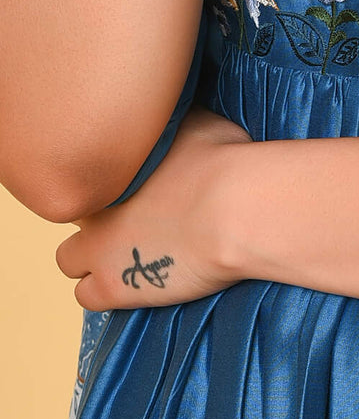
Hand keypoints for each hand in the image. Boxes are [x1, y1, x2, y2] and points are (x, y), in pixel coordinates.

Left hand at [54, 105, 254, 311]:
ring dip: (93, 259)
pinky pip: (86, 295)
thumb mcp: (197, 122)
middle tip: (135, 220)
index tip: (136, 189)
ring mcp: (97, 248)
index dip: (112, 183)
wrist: (232, 209)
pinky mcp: (111, 286)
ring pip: (67, 259)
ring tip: (129, 256)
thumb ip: (171, 127)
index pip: (87, 175)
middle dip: (98, 218)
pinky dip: (106, 290)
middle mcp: (95, 204)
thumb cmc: (223, 161)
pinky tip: (135, 281)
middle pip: (76, 215)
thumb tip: (171, 122)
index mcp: (111, 165)